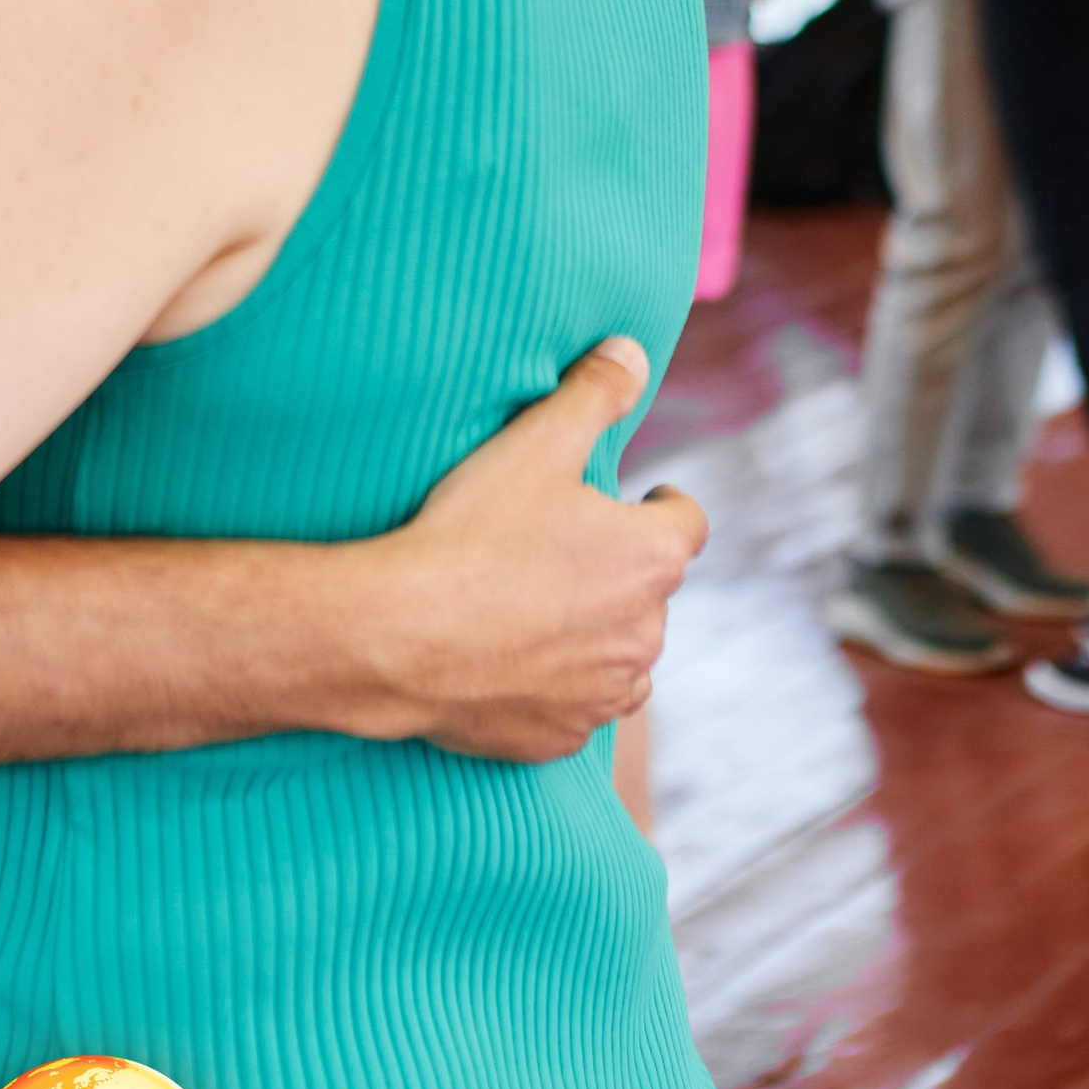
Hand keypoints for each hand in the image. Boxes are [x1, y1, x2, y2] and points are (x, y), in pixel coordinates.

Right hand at [350, 341, 706, 761]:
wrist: (401, 637)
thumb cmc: (471, 534)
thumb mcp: (535, 442)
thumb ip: (595, 392)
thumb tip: (633, 351)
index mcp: (651, 559)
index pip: (688, 522)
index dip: (663, 504)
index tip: (637, 497)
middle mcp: (645, 634)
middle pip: (649, 591)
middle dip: (617, 569)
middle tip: (559, 545)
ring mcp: (603, 694)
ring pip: (620, 657)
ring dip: (595, 634)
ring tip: (537, 606)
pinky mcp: (559, 737)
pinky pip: (574, 708)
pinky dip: (554, 685)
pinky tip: (508, 658)